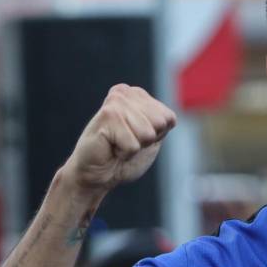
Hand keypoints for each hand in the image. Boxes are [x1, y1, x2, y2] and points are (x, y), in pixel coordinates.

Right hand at [61, 84, 176, 193]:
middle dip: (147, 140)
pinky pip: (133, 145)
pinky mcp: (107, 117)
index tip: (136, 137)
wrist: (96, 174)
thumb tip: (170, 117)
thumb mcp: (151, 136)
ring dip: (135, 146)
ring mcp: (115, 103)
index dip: (157, 135)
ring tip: (118, 144)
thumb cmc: (123, 155)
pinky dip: (125, 153)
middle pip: (159, 123)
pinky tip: (111, 148)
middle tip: (126, 141)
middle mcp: (125, 93)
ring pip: (147, 133)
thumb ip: (161, 122)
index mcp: (137, 94)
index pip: (168, 118)